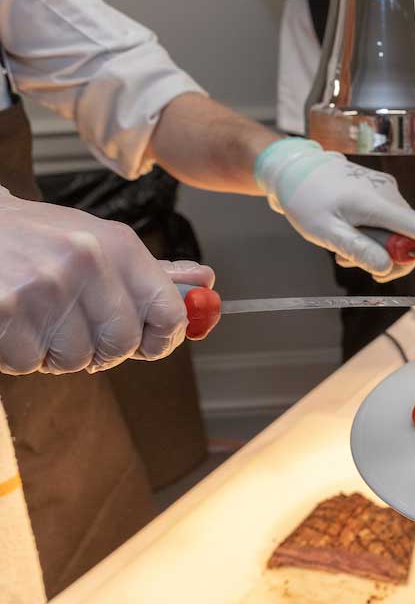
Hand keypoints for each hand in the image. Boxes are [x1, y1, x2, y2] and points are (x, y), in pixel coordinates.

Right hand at [0, 190, 214, 374]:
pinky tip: (13, 321)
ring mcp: (45, 286)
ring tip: (39, 317)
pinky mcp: (6, 309)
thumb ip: (153, 271)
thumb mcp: (101, 243)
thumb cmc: (41, 240)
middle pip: (122, 345)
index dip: (162, 340)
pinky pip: (30, 363)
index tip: (148, 344)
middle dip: (101, 350)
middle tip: (77, 330)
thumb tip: (205, 283)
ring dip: (56, 352)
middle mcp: (88, 263)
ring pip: (76, 360)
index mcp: (120, 246)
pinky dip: (21, 354)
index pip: (170, 314)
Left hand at [254, 139, 414, 282]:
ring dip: (376, 249)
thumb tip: (387, 266)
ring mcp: (386, 192)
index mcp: (377, 203)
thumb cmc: (305, 198)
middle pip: (410, 238)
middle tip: (359, 268)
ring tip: (343, 250)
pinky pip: (388, 222)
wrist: (293, 169)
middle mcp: (389, 195)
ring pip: (397, 233)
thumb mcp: (324, 231)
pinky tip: (349, 235)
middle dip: (390, 259)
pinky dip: (373, 236)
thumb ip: (357, 249)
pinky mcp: (381, 193)